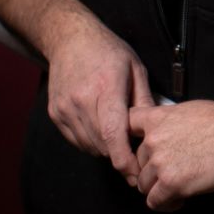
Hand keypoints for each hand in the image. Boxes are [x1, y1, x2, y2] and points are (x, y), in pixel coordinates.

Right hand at [44, 14, 152, 187]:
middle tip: (137, 150)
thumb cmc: (107, 51)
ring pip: (89, 147)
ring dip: (106, 148)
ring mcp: (65, 109)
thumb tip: (158, 129)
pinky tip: (100, 126)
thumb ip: (145, 101)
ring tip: (118, 132)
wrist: (69, 39)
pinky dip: (91, 141)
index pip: (113, 134)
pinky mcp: (56, 114)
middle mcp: (81, 101)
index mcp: (106, 88)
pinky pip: (77, 140)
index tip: (137, 174)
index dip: (125, 160)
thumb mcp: (135, 69)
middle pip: (102, 145)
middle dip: (121, 154)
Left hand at [128, 100, 213, 210]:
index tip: (137, 149)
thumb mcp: (188, 110)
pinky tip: (179, 198)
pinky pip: (155, 202)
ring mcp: (161, 163)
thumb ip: (169, 122)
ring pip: (144, 185)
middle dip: (151, 170)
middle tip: (168, 174)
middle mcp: (154, 140)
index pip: (126, 126)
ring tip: (175, 188)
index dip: (130, 139)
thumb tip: (166, 131)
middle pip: (136, 162)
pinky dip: (165, 204)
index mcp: (157, 119)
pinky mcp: (172, 183)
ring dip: (157, 189)